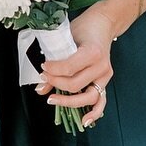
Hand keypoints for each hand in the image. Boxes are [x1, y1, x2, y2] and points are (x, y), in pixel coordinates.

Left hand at [36, 6, 115, 126]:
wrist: (103, 24)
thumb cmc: (83, 27)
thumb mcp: (67, 38)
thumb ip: (56, 59)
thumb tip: (40, 85)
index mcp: (93, 52)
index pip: (69, 68)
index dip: (53, 70)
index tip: (42, 67)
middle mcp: (102, 66)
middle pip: (75, 84)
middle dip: (55, 83)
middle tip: (43, 77)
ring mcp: (105, 76)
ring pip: (88, 96)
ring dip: (69, 101)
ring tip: (52, 100)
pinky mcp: (105, 81)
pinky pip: (101, 101)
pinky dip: (94, 112)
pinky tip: (84, 121)